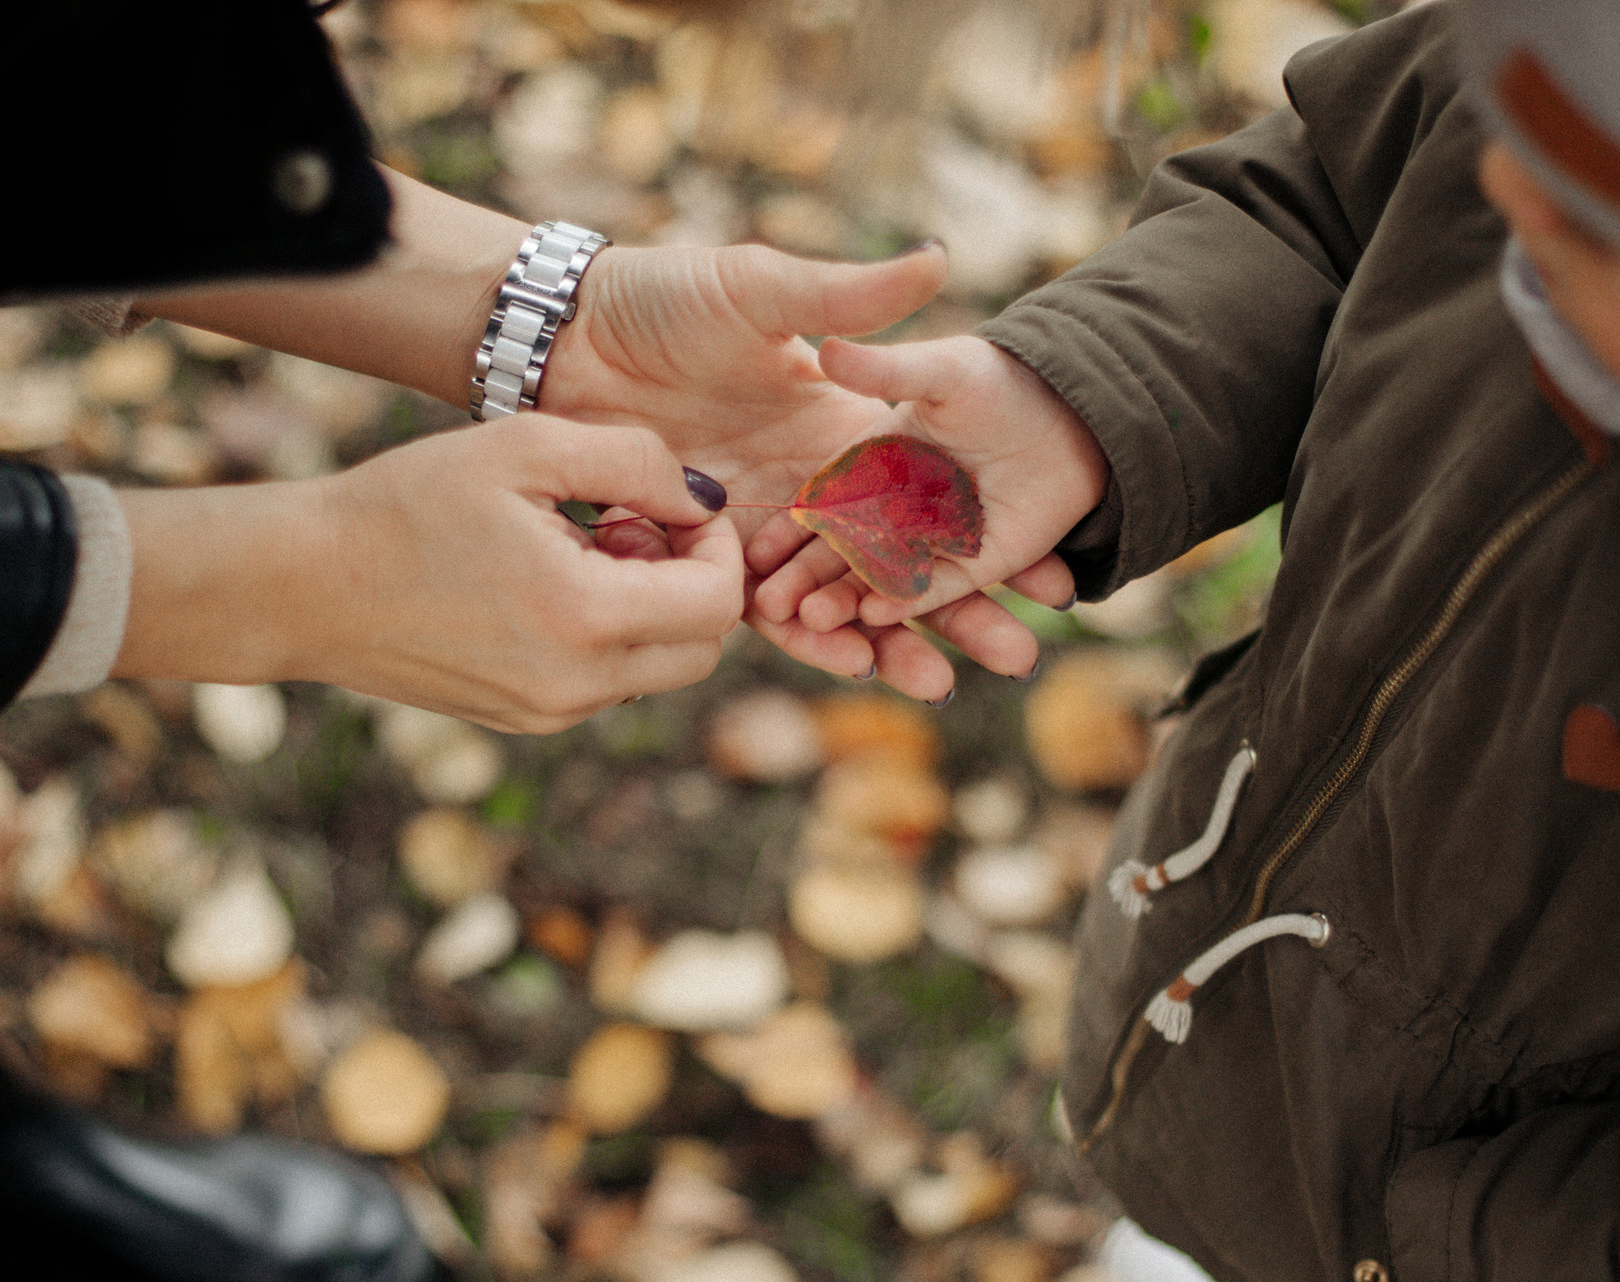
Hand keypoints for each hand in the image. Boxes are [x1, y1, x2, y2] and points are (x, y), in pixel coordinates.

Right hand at [112, 414, 741, 731]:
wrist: (304, 585)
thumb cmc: (407, 503)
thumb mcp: (525, 447)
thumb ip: (636, 461)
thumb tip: (702, 497)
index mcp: (587, 618)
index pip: (718, 602)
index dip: (716, 544)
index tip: (671, 502)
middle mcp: (577, 686)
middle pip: (701, 649)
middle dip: (689, 580)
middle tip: (625, 523)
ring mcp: (548, 714)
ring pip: (656, 668)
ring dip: (645, 607)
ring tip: (575, 545)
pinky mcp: (521, 721)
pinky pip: (603, 683)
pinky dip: (602, 634)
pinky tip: (542, 582)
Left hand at [542, 242, 1066, 698]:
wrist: (565, 338)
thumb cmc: (663, 298)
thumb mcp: (761, 289)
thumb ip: (848, 296)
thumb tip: (938, 260)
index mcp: (842, 424)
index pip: (933, 490)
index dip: (992, 530)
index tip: (1054, 576)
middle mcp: (813, 483)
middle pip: (901, 559)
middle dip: (959, 610)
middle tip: (1015, 656)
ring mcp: (762, 524)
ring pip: (840, 595)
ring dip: (889, 641)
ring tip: (936, 683)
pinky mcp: (705, 553)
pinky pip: (763, 606)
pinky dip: (804, 636)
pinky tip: (847, 664)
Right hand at [751, 335, 1106, 659]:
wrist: (1076, 411)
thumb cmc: (999, 381)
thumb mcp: (938, 372)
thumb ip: (885, 371)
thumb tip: (826, 349)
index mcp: (872, 466)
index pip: (818, 506)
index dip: (786, 530)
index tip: (751, 553)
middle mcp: (895, 512)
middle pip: (840, 554)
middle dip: (805, 581)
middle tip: (770, 606)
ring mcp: (933, 542)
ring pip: (880, 579)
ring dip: (846, 602)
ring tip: (815, 622)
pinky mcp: (976, 565)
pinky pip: (936, 589)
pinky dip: (906, 602)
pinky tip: (876, 620)